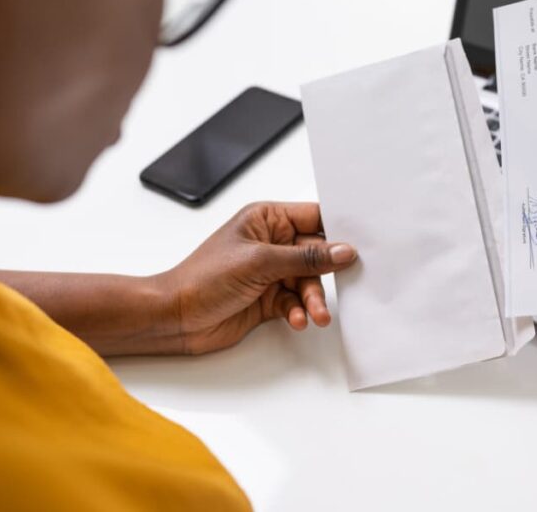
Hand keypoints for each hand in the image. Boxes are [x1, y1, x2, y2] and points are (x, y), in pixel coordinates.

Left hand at [152, 202, 357, 354]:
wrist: (175, 317)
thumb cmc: (202, 278)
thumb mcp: (260, 262)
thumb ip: (305, 258)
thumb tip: (343, 251)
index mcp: (266, 219)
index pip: (314, 217)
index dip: (338, 230)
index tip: (361, 244)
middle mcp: (271, 243)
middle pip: (316, 254)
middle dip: (326, 274)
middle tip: (341, 287)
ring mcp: (270, 272)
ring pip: (308, 282)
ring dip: (313, 299)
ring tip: (315, 314)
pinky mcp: (268, 298)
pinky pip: (295, 302)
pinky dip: (298, 311)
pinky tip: (295, 319)